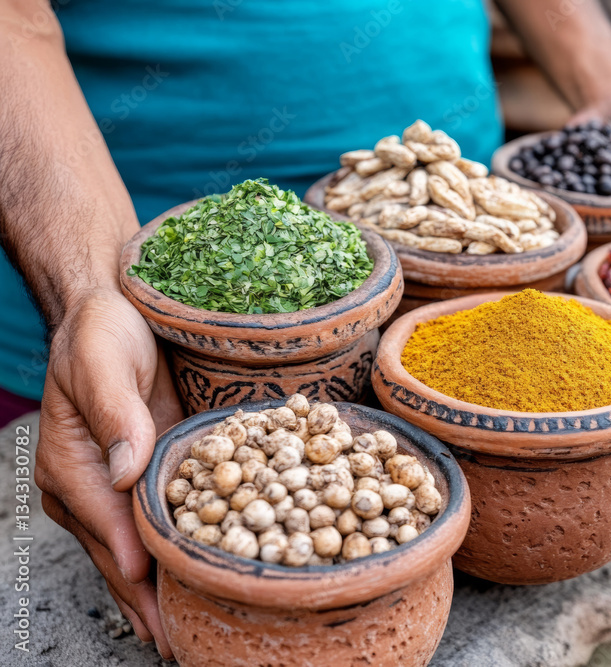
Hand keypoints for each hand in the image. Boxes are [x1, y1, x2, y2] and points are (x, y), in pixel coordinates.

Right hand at [35, 288, 181, 658]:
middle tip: (177, 645)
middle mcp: (85, 488)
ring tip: (183, 637)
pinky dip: (165, 565)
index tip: (159, 604)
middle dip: (145, 602)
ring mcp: (112, 490)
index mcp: (70, 465)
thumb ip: (116, 413)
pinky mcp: (140, 480)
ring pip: (130, 555)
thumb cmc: (102, 334)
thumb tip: (127, 471)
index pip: (106, 526)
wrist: (113, 315)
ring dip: (155, 596)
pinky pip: (149, 532)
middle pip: (115, 556)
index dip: (134, 567)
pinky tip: (186, 590)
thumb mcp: (104, 361)